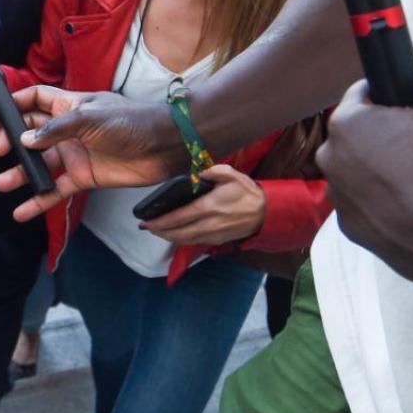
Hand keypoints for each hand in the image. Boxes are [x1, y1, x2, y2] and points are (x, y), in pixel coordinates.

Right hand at [0, 86, 177, 221]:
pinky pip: (56, 190)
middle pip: (32, 134)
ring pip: (41, 164)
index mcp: (70, 106)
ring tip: (4, 183)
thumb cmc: (132, 121)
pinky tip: (23, 211)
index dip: (16, 104)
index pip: (36, 100)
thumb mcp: (90, 118)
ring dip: (22, 174)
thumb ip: (55, 130)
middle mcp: (69, 130)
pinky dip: (40, 201)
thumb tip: (25, 140)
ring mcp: (75, 154)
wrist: (164, 147)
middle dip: (13, 142)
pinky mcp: (84, 177)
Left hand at [139, 164, 264, 245]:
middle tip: (146, 227)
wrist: (266, 212)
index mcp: (208, 207)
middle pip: (177, 233)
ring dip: (168, 237)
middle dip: (159, 232)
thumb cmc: (247, 192)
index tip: (145, 221)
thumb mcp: (231, 174)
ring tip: (157, 231)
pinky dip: (181, 239)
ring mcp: (213, 235)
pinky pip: (194, 242)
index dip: (160, 222)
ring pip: (185, 240)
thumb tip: (198, 173)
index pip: (178, 218)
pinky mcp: (217, 240)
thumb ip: (213, 171)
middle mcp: (208, 224)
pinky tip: (175, 234)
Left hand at [315, 60, 412, 285]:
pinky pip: (370, 205)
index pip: (363, 92)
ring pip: (363, 171)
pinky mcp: (356, 236)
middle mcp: (331, 164)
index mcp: (347, 125)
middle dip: (389, 133)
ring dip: (387, 168)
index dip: (394, 93)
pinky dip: (389, 202)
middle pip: (360, 134)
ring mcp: (341, 204)